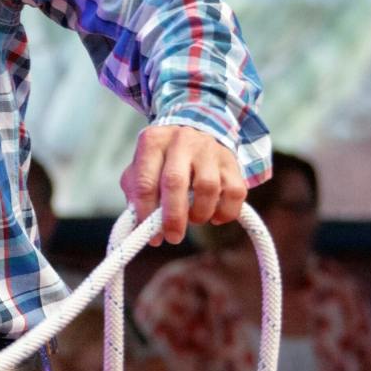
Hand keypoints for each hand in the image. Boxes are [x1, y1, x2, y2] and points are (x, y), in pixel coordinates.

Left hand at [120, 125, 245, 245]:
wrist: (197, 134)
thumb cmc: (164, 161)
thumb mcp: (142, 170)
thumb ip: (136, 196)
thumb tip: (138, 227)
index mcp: (153, 142)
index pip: (145, 182)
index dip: (146, 213)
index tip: (152, 236)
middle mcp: (181, 140)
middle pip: (175, 182)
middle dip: (173, 217)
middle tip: (173, 237)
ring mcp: (208, 149)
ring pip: (208, 188)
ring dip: (200, 214)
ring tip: (194, 218)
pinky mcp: (231, 162)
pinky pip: (234, 193)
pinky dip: (225, 212)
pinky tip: (214, 215)